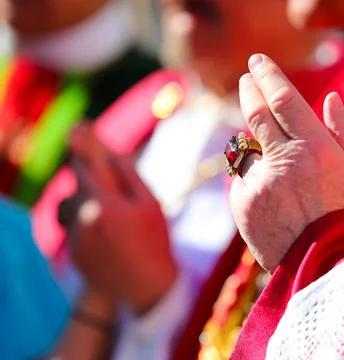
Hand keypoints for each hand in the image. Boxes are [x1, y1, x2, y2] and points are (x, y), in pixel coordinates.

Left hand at [67, 124, 177, 314]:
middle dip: (89, 176)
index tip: (79, 130)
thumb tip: (110, 151)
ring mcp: (75, 238)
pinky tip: (110, 232)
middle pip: (76, 184)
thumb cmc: (155, 240)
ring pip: (72, 206)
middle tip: (106, 176)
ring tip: (109, 210)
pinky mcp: (73, 252)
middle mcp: (82, 219)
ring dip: (85, 200)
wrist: (147, 286)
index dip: (82, 147)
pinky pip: (74, 226)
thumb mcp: (149, 202)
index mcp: (102, 203)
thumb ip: (127, 174)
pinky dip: (87, 221)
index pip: (83, 165)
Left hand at [230, 54, 343, 270]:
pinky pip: (242, 180)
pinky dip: (254, 179)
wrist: (329, 266)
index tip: (258, 63)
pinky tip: (274, 198)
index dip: (268, 76)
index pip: (284, 99)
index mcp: (314, 148)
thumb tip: (329, 99)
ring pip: (247, 149)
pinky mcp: (242, 205)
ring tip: (279, 170)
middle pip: (255, 113)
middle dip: (250, 91)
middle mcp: (282, 161)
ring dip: (257, 147)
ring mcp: (258, 183)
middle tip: (248, 79)